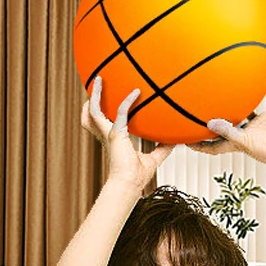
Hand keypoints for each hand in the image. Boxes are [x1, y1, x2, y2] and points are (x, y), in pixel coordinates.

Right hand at [82, 76, 174, 190]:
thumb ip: (162, 149)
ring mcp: (109, 134)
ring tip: (98, 80)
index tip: (111, 97)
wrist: (129, 184)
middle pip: (90, 116)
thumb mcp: (153, 159)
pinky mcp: (116, 135)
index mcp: (114, 140)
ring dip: (95, 96)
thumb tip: (175, 142)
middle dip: (91, 100)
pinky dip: (127, 102)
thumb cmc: (137, 177)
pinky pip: (119, 112)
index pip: (104, 122)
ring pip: (93, 112)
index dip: (104, 110)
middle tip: (96, 84)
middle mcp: (108, 135)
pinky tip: (136, 92)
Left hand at [186, 78, 265, 171]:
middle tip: (202, 107)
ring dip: (243, 100)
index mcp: (235, 142)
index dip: (198, 144)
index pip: (212, 145)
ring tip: (233, 87)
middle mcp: (245, 132)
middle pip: (227, 125)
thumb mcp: (244, 141)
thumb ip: (227, 131)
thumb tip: (209, 122)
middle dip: (216, 119)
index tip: (183, 140)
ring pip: (248, 109)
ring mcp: (259, 124)